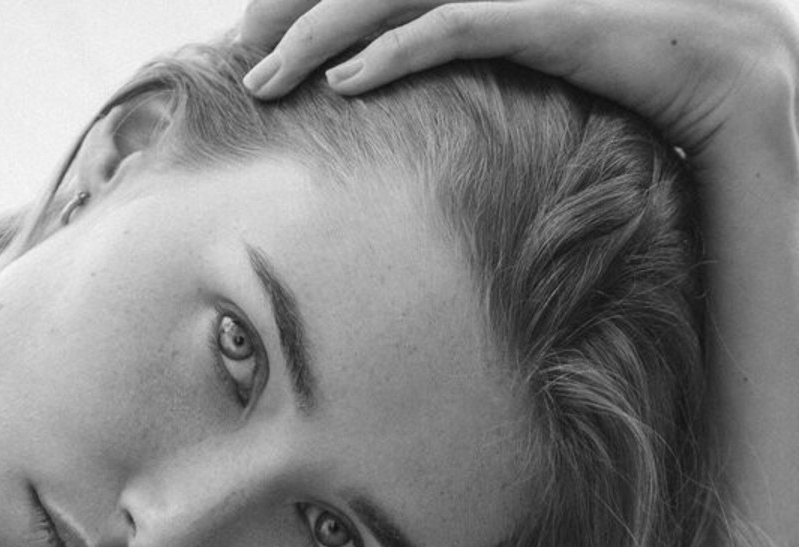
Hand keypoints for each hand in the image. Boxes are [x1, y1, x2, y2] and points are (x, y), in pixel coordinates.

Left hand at [239, 0, 798, 164]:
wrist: (739, 78)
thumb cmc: (643, 84)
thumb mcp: (543, 65)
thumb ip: (484, 62)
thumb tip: (427, 100)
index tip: (267, 43)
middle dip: (296, 10)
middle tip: (243, 58)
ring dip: (322, 35)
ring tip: (266, 77)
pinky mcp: (554, 14)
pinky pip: (454, 26)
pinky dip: (393, 52)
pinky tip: (345, 86)